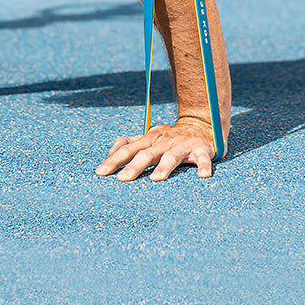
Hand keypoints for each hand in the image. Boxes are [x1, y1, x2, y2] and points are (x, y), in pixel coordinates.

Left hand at [96, 118, 220, 180]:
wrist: (201, 124)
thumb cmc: (170, 137)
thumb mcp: (149, 138)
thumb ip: (130, 144)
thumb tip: (110, 152)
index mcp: (150, 139)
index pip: (129, 149)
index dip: (114, 160)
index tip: (100, 173)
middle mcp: (164, 141)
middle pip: (147, 153)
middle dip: (134, 166)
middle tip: (122, 180)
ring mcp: (183, 145)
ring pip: (172, 156)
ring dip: (164, 167)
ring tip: (156, 179)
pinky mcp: (201, 150)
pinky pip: (203, 158)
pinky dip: (204, 166)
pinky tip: (203, 176)